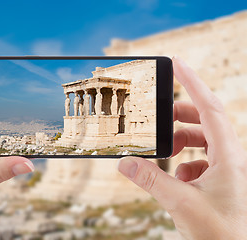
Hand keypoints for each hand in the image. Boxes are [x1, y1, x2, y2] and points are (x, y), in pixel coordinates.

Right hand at [118, 56, 246, 238]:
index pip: (210, 107)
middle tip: (159, 118)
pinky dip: (187, 163)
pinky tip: (180, 178)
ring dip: (182, 143)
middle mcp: (233, 157)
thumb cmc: (224, 233)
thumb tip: (125, 163)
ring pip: (204, 141)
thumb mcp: (181, 203)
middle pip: (206, 121)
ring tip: (166, 155)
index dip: (192, 82)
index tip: (177, 64)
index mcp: (230, 155)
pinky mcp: (225, 180)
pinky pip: (205, 160)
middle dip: (180, 117)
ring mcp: (230, 169)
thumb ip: (150, 180)